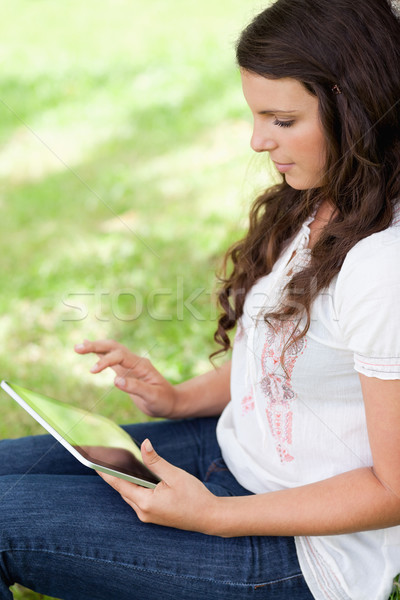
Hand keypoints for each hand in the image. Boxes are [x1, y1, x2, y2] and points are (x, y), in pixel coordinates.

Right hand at [74, 339, 178, 417]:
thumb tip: (116, 381)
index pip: (120, 356)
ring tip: (78, 347)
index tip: (92, 371)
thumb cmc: (163, 400)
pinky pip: (111, 359)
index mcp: (141, 365)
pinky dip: (99, 353)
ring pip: (111, 351)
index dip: (105, 361)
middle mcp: (134, 361)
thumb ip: (136, 387)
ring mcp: (129, 365)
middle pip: (113, 347)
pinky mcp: (125, 371)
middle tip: (78, 348)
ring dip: (95, 347)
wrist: (170, 402)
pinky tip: (89, 348)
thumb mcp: (152, 396)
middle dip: (96, 346)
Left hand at [97, 439, 219, 533]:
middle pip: (123, 490)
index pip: (120, 484)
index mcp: (146, 503)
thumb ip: (156, 461)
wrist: (210, 517)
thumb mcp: (174, 475)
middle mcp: (143, 512)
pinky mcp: (153, 516)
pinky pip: (139, 499)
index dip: (106, 472)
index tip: (93, 462)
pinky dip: (136, 487)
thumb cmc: (194, 496)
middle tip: (107, 456)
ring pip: (131, 495)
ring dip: (127, 481)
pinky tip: (138, 476)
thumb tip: (144, 445)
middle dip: (116, 474)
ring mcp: (148, 516)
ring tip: (120, 463)